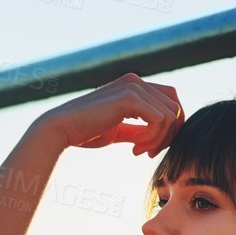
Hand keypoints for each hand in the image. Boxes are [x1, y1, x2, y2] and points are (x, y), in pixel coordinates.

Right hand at [34, 73, 183, 157]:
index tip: (149, 148)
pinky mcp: (130, 98)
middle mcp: (136, 81)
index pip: (169, 100)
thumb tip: (156, 138)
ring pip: (170, 115)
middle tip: (148, 153)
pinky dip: (153, 138)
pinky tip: (135, 148)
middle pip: (174, 106)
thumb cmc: (84, 132)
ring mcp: (133, 87)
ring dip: (159, 139)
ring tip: (138, 151)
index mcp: (133, 85)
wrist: (60, 129)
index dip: (167, 127)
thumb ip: (137, 130)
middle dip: (168, 134)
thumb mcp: (117, 131)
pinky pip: (160, 120)